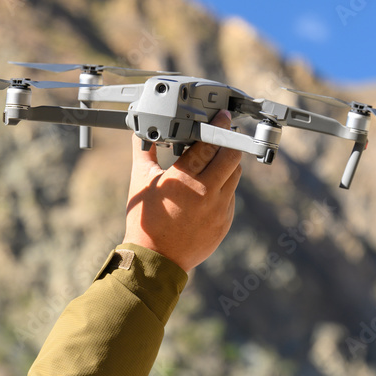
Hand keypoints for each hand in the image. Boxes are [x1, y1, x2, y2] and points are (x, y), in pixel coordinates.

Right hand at [123, 110, 242, 271]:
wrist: (156, 259)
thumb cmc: (145, 220)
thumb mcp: (141, 182)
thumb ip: (144, 152)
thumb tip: (142, 133)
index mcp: (184, 178)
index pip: (208, 144)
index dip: (216, 127)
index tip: (222, 117)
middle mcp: (206, 192)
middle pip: (230, 156)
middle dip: (229, 142)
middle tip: (225, 134)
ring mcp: (219, 208)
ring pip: (234, 175)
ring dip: (228, 164)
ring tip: (218, 159)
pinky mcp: (225, 221)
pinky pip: (231, 196)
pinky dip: (225, 187)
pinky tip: (212, 186)